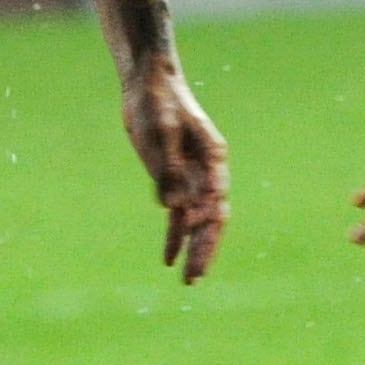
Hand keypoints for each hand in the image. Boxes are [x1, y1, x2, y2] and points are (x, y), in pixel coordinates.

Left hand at [122, 56, 228, 280]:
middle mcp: (207, 172)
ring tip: (188, 279)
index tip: (194, 244)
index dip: (207, 225)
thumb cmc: (158, 103)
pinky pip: (177, 215)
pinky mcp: (172, 180)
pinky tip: (169, 259)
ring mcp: (190, 178)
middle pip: (212, 217)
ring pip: (196, 222)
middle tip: (195, 278)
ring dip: (192, 249)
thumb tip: (173, 208)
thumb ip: (168, 170)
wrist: (148, 85)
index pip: (216, 200)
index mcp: (213, 158)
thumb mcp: (160, 132)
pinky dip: (174, 236)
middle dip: (205, 249)